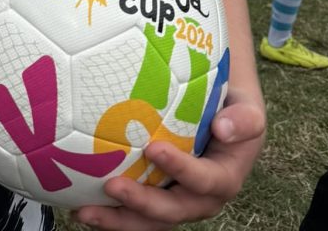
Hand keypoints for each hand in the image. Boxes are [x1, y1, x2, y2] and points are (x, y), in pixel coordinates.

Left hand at [73, 89, 265, 229]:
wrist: (224, 115)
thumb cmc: (234, 107)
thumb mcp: (248, 109)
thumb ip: (243, 118)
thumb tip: (222, 128)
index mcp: (224, 178)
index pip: (205, 181)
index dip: (181, 170)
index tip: (154, 148)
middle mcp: (200, 198)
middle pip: (172, 211)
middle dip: (141, 204)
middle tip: (111, 186)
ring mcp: (176, 200)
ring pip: (148, 220)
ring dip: (117, 219)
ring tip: (84, 212)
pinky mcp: (156, 196)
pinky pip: (134, 211)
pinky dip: (110, 211)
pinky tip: (79, 203)